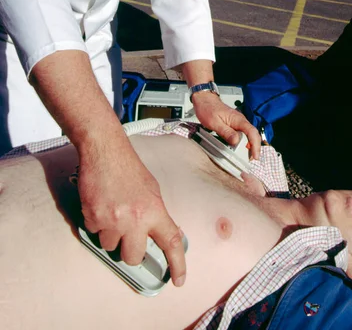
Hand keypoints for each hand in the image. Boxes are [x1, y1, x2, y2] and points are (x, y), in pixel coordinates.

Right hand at [77, 135, 185, 286]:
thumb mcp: (152, 191)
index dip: (177, 264)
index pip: (171, 242)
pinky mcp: (93, 217)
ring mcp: (112, 220)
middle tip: (128, 234)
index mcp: (154, 210)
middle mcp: (134, 219)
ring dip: (111, 234)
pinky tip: (101, 203)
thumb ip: (156, 214)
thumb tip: (160, 233)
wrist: (105, 151)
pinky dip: (97, 222)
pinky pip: (95, 232)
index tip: (179, 279)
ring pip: (110, 245)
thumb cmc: (129, 168)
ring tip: (113, 210)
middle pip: (133, 256)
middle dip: (130, 250)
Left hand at [192, 91, 260, 158]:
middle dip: (254, 148)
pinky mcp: (235, 124)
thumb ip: (226, 132)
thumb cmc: (208, 108)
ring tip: (246, 156)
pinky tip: (240, 148)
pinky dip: (244, 142)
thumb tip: (236, 141)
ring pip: (249, 135)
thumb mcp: (214, 123)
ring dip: (249, 146)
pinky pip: (243, 134)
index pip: (252, 132)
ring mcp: (238, 122)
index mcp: (238, 119)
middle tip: (251, 159)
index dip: (255, 145)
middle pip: (253, 135)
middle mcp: (240, 121)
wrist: (205, 100)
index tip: (255, 155)